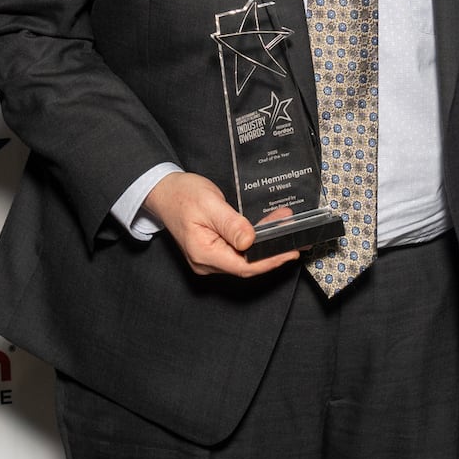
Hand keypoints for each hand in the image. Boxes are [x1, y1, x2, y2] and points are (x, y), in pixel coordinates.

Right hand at [145, 172, 299, 277]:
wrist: (164, 192)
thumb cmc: (182, 195)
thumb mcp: (209, 204)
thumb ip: (231, 224)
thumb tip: (250, 240)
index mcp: (204, 253)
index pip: (244, 266)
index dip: (270, 261)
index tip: (290, 252)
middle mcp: (206, 262)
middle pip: (246, 264)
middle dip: (272, 250)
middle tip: (294, 234)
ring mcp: (209, 258)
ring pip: (244, 258)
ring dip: (265, 244)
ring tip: (284, 225)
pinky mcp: (213, 251)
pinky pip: (238, 252)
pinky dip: (254, 241)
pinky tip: (267, 230)